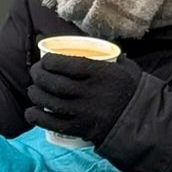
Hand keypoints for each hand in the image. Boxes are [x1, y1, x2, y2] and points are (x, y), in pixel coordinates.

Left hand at [25, 53, 142, 144]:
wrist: (139, 120)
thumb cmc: (129, 90)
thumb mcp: (125, 67)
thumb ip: (107, 55)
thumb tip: (85, 43)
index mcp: (100, 73)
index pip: (66, 64)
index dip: (49, 61)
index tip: (45, 60)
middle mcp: (90, 92)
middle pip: (53, 82)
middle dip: (38, 75)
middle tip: (35, 72)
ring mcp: (83, 112)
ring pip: (49, 102)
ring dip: (35, 94)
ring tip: (33, 90)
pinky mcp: (79, 129)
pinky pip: (51, 123)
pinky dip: (36, 117)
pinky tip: (31, 111)